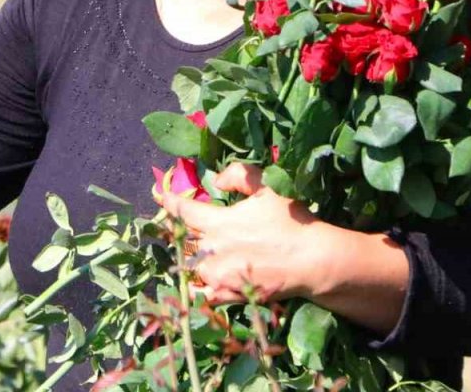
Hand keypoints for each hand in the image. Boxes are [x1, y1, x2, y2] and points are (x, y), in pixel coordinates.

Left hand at [159, 162, 330, 303]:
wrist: (312, 261)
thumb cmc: (290, 222)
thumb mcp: (267, 188)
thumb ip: (238, 175)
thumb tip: (216, 180)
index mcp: (218, 222)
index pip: (182, 210)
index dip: (168, 201)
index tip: (158, 194)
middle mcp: (212, 250)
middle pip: (183, 239)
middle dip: (177, 230)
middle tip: (174, 225)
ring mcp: (218, 275)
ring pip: (190, 265)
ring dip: (188, 257)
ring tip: (189, 251)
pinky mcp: (228, 294)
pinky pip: (201, 293)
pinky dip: (195, 287)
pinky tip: (195, 282)